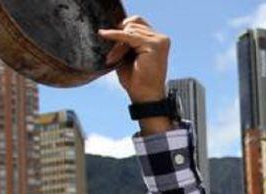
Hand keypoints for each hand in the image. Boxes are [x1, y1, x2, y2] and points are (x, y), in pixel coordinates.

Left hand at [99, 17, 172, 133]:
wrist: (145, 97)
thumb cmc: (137, 80)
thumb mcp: (127, 56)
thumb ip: (124, 42)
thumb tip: (109, 28)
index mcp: (157, 40)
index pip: (137, 22)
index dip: (122, 29)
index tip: (108, 38)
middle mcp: (161, 38)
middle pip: (132, 25)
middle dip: (118, 38)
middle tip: (112, 56)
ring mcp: (160, 41)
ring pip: (129, 30)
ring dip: (118, 45)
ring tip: (114, 60)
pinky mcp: (155, 45)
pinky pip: (129, 35)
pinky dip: (115, 35)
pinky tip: (104, 34)